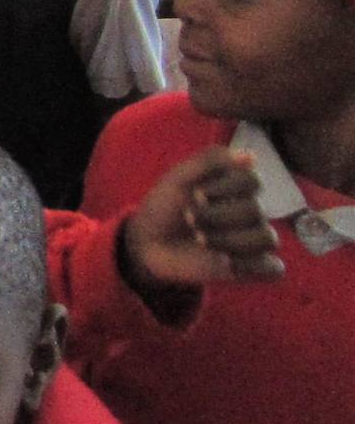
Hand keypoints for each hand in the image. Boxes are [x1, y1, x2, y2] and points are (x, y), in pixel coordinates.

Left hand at [119, 146, 286, 294]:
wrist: (149, 243)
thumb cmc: (164, 207)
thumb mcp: (178, 178)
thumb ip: (210, 161)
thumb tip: (251, 156)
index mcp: (234, 187)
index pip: (252, 181)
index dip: (226, 187)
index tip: (196, 194)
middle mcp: (249, 212)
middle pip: (256, 211)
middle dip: (217, 216)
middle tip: (189, 219)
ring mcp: (252, 240)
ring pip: (267, 238)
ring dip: (230, 240)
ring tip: (200, 240)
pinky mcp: (250, 266)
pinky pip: (274, 268)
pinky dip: (252, 265)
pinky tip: (226, 262)